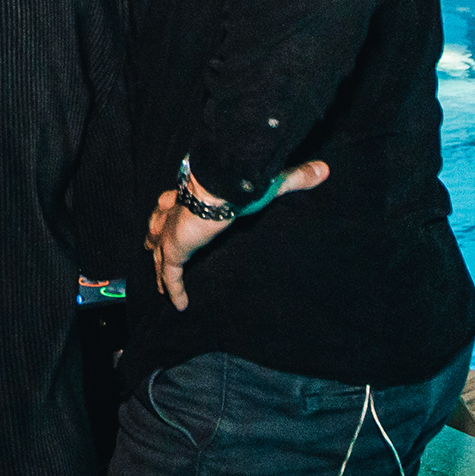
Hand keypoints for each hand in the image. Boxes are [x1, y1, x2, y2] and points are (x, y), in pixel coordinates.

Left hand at [144, 159, 331, 312]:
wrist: (221, 186)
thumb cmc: (240, 180)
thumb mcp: (269, 181)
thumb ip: (295, 177)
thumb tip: (324, 169)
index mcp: (192, 190)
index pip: (178, 200)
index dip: (173, 208)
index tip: (172, 210)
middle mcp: (176, 210)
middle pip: (158, 223)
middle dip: (155, 233)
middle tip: (150, 243)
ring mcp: (171, 231)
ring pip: (159, 251)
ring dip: (158, 265)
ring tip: (160, 282)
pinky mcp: (174, 249)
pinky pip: (171, 276)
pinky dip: (174, 290)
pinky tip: (179, 305)